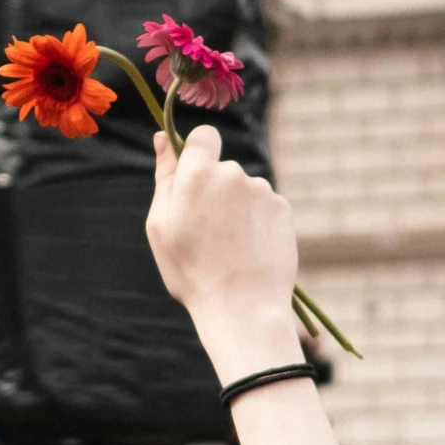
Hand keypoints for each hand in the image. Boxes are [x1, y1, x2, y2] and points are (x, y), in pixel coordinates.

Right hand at [145, 127, 301, 382]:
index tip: (195, 179)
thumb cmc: (192, 273)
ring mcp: (262, 190)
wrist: (242, 308)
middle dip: (215, 191)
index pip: (204, 136)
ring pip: (245, 190)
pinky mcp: (282, 208)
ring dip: (237, 210)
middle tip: (208, 235)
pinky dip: (258, 223)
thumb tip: (163, 138)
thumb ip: (164, 177)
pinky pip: (265, 206)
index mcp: (197, 174)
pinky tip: (250, 251)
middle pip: (223, 169)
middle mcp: (233, 173)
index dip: (199, 154)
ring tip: (231, 249)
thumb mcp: (161, 227)